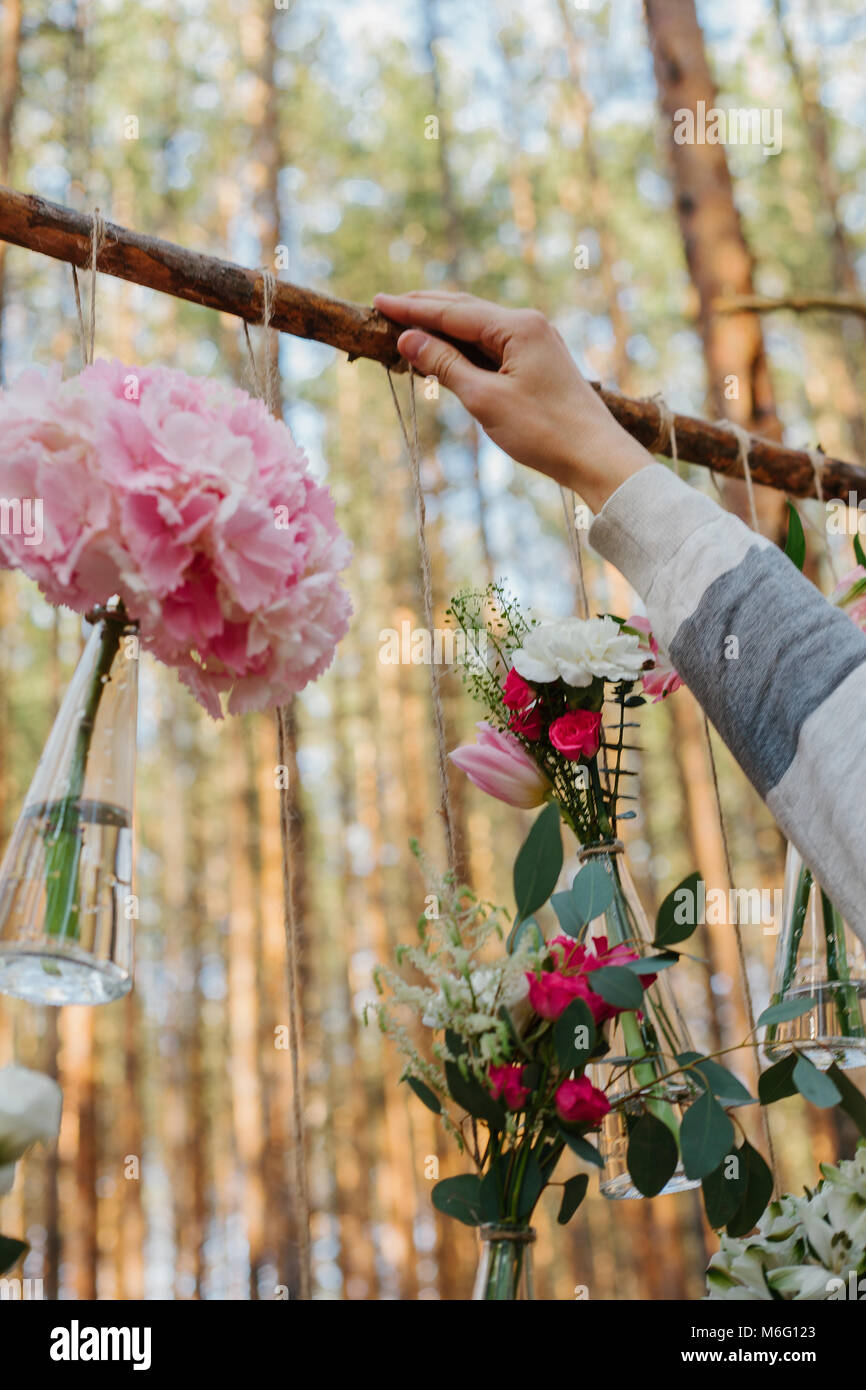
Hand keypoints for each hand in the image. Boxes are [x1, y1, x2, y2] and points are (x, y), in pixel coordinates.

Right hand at [373, 290, 651, 511]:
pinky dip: (463, 345)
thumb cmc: (544, 431)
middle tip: (387, 307)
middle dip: (424, 310)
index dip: (412, 309)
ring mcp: (536, 340)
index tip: (379, 302)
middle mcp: (528, 324)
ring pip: (478, 326)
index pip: (452, 311)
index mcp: (517, 326)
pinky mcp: (538, 360)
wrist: (595, 456)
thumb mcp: (485, 399)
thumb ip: (445, 365)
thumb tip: (409, 339)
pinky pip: (492, 343)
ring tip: (408, 326)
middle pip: (465, 309)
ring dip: (442, 327)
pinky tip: (445, 351)